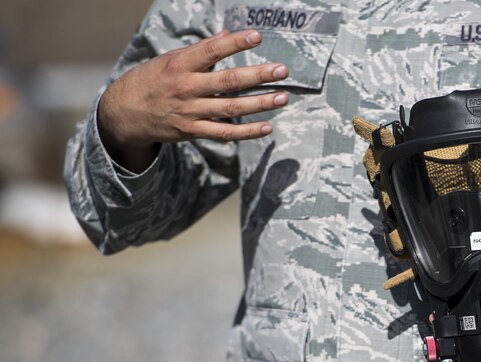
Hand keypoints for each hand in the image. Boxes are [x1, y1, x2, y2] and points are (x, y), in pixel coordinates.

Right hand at [98, 29, 289, 170]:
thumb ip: (201, 51)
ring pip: (231, 108)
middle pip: (228, 81)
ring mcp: (190, 112)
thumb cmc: (151, 81)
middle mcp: (186, 88)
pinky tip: (266, 127)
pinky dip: (247, 132)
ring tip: (282, 97)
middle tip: (282, 70)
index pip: (211, 50)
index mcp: (180, 64)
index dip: (235, 43)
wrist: (123, 113)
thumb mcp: (170, 60)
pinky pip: (225, 133)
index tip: (257, 36)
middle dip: (257, 75)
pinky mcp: (192, 132)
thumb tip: (226, 34)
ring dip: (260, 104)